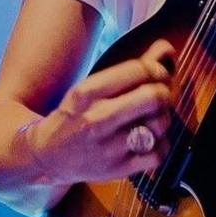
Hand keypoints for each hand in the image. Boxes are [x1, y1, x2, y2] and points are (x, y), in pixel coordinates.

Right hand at [24, 40, 178, 183]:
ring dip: (164, 119)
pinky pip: (159, 153)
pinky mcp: (118, 169)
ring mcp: (108, 146)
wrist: (47, 157)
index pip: (140, 70)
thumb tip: (168, 47)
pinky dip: (162, 145)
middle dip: (165, 93)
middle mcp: (97, 118)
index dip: (158, 70)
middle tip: (160, 97)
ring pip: (160, 124)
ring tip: (152, 119)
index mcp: (88, 92)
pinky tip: (150, 141)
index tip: (158, 76)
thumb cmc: (75, 116)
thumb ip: (132, 68)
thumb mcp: (91, 87)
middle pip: (154, 96)